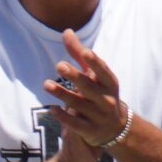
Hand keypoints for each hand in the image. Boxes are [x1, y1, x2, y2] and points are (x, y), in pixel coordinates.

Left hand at [45, 30, 127, 150]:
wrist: (116, 128)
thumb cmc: (101, 94)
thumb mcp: (94, 75)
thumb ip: (79, 54)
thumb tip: (66, 31)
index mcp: (110, 84)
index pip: (103, 72)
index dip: (95, 63)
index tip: (85, 52)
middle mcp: (107, 99)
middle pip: (89, 87)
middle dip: (75, 76)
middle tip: (59, 65)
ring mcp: (99, 116)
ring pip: (79, 104)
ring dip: (62, 94)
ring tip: (46, 84)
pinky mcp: (89, 130)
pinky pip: (75, 124)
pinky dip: (63, 116)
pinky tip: (51, 109)